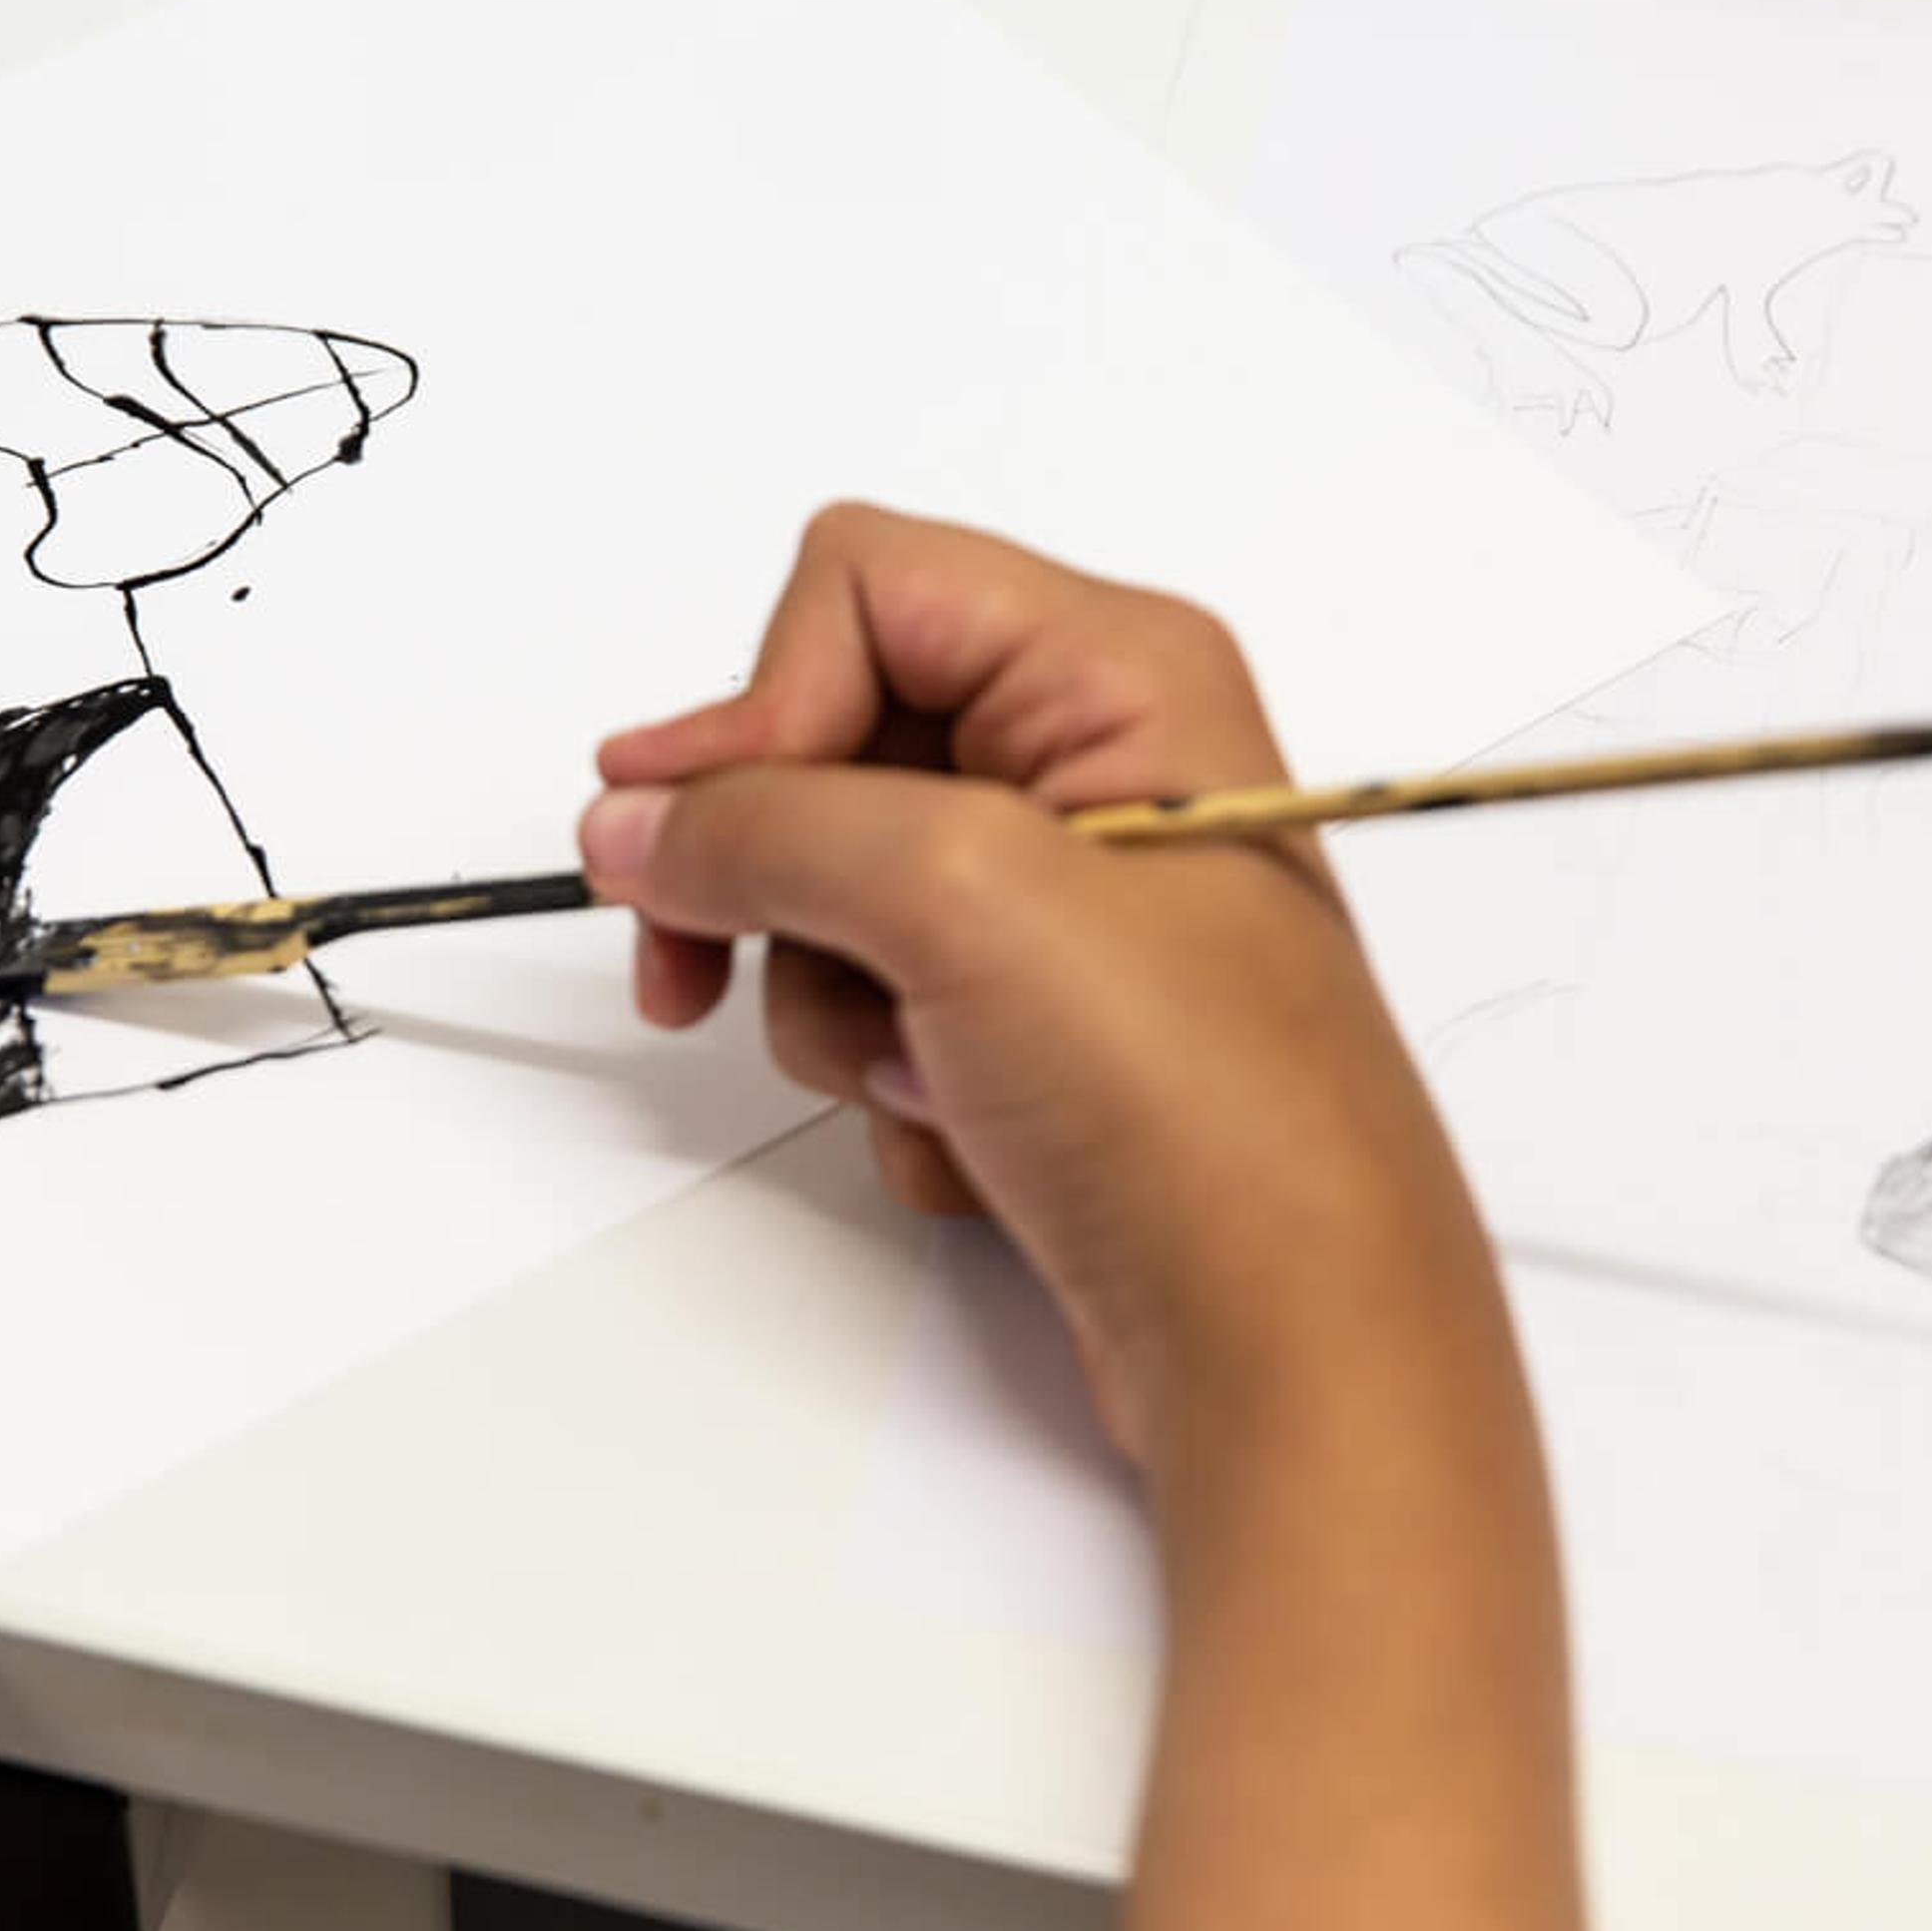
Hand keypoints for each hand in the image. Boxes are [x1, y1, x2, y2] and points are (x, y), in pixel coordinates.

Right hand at [581, 505, 1505, 1501]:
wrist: (1292, 1341)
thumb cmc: (1210, 1110)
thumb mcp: (960, 899)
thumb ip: (764, 826)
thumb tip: (639, 818)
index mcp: (1119, 671)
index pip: (859, 589)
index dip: (755, 706)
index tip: (697, 832)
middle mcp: (1099, 765)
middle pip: (829, 741)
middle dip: (781, 874)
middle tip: (707, 965)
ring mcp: (1070, 903)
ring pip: (835, 891)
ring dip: (840, 1002)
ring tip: (933, 1068)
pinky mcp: (1045, 1025)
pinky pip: (882, 1007)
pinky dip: (892, 1081)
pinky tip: (971, 1131)